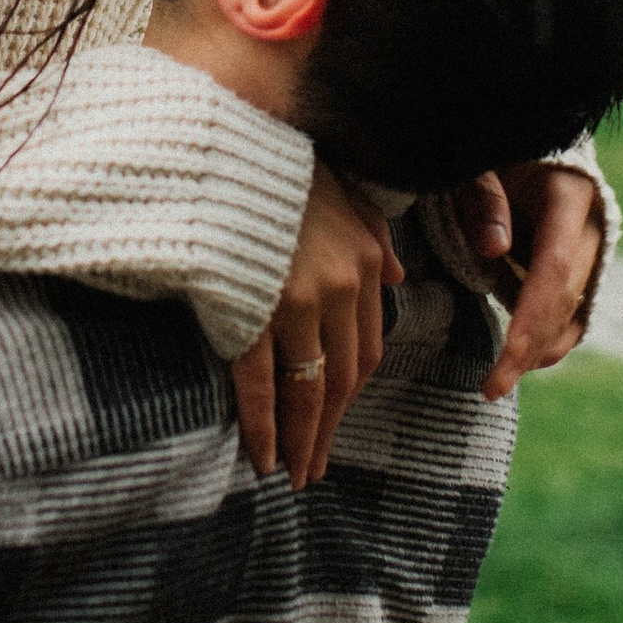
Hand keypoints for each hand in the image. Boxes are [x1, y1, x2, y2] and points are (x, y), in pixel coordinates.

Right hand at [235, 160, 401, 489]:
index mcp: (362, 264)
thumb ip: (371, 235)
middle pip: (340, 379)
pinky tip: (260, 454)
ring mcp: (297, 300)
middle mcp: (340, 287)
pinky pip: (262, 380)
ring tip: (290, 476)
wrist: (226, 147)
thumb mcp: (342, 193)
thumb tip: (397, 272)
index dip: (347, 398)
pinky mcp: (253, 307)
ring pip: (307, 388)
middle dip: (325, 431)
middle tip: (311, 473)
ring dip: (300, 439)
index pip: (365, 352)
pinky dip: (262, 424)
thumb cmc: (277, 168)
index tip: (331, 428)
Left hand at [451, 158, 608, 402]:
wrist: (524, 133)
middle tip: (491, 387)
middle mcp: (591, 227)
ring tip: (500, 381)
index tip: (510, 356)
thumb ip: (484, 199)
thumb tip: (496, 251)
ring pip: (571, 310)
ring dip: (539, 349)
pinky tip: (523, 361)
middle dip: (530, 346)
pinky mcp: (580, 262)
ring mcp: (590, 247)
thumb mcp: (480, 161)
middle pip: (564, 299)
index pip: (555, 268)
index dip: (533, 316)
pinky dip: (549, 338)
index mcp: (571, 196)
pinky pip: (571, 309)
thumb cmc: (495, 146)